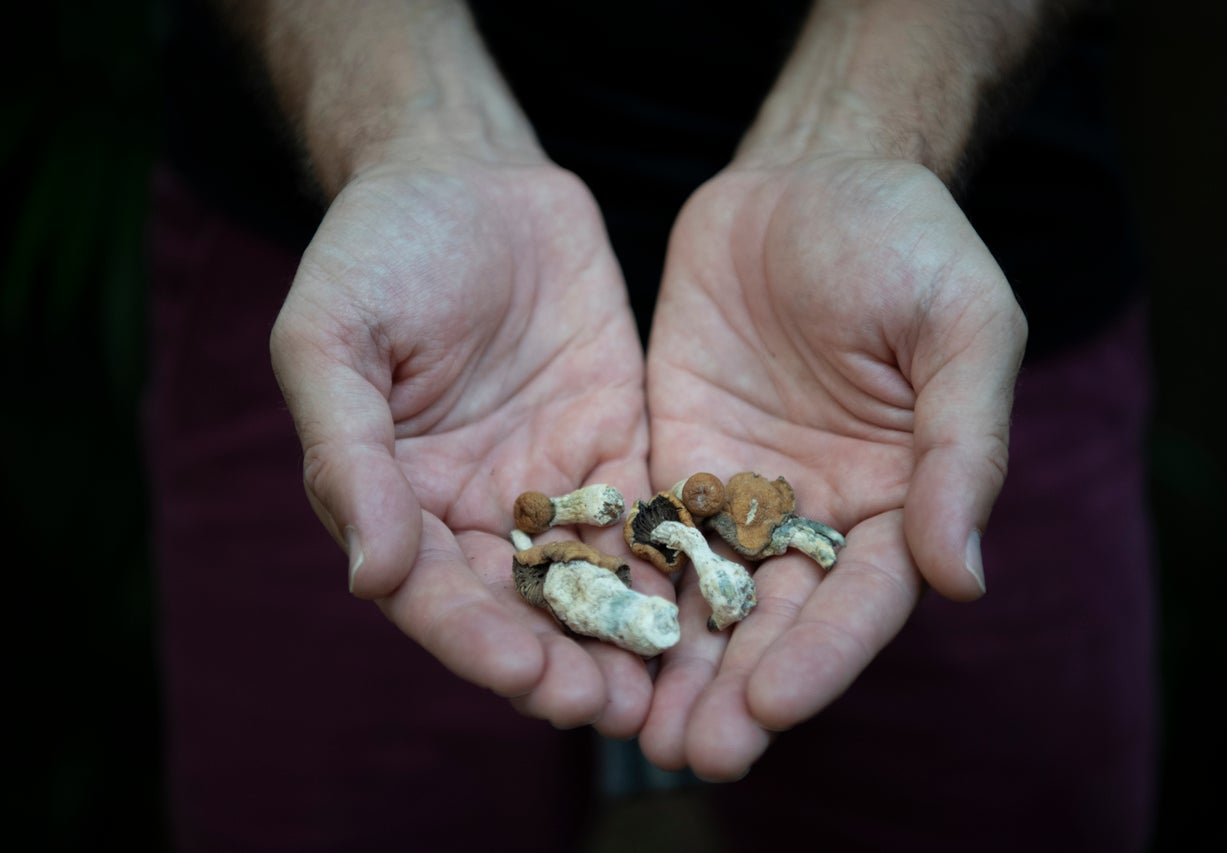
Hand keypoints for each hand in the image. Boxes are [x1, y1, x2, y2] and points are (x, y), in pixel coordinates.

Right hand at [270, 158, 658, 734]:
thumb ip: (348, 451)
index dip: (477, 642)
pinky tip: (716, 606)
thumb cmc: (379, 251)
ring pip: (591, 583)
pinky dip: (676, 568)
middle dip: (563, 663)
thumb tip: (370, 573)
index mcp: (401, 499)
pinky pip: (649, 518)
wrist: (469, 176)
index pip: (437, 595)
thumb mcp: (333, 337)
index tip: (527, 677)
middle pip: (520, 610)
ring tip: (673, 689)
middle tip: (615, 709)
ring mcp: (553, 484)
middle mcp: (478, 511)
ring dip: (625, 639)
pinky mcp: (619, 447)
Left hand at [640, 157, 1025, 777]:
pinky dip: (625, 589)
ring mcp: (741, 492)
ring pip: (709, 596)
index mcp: (900, 496)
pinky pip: (647, 533)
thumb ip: (964, 448)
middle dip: (740, 688)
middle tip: (695, 752)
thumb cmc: (905, 241)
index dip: (824, 655)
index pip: (864, 597)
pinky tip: (589, 638)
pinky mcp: (675, 458)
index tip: (774, 706)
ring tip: (641, 732)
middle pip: (780, 619)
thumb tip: (964, 578)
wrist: (808, 177)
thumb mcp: (959, 327)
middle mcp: (818, 513)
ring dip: (679, 666)